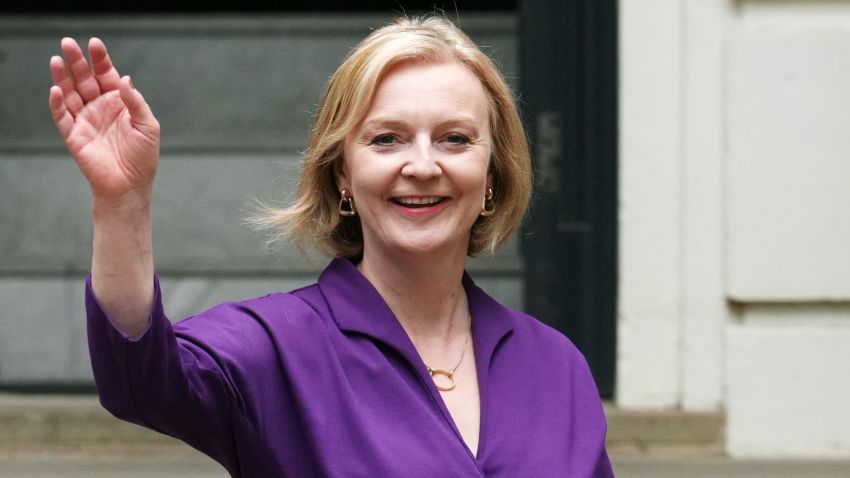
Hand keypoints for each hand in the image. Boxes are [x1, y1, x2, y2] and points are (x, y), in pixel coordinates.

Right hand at [49, 37, 159, 204]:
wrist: (131, 185)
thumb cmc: (143, 156)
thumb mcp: (148, 125)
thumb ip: (135, 102)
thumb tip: (124, 78)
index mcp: (118, 102)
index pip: (106, 75)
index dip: (100, 59)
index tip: (95, 43)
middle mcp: (99, 107)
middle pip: (84, 79)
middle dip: (77, 61)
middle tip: (68, 43)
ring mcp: (85, 120)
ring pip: (70, 93)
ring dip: (62, 77)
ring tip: (56, 59)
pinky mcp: (74, 135)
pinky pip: (62, 116)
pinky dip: (57, 103)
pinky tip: (56, 89)